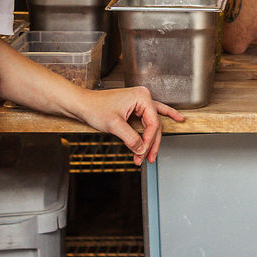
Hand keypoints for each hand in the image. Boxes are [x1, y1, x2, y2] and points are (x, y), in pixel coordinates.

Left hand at [70, 85, 184, 163]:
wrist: (81, 104)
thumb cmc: (94, 108)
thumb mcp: (114, 125)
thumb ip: (131, 138)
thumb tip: (141, 150)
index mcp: (141, 97)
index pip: (153, 124)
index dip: (149, 141)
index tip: (143, 154)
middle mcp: (143, 97)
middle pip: (154, 125)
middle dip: (150, 144)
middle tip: (149, 159)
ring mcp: (139, 101)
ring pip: (152, 124)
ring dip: (151, 140)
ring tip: (153, 154)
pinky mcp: (134, 106)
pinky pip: (150, 116)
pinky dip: (158, 123)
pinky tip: (175, 118)